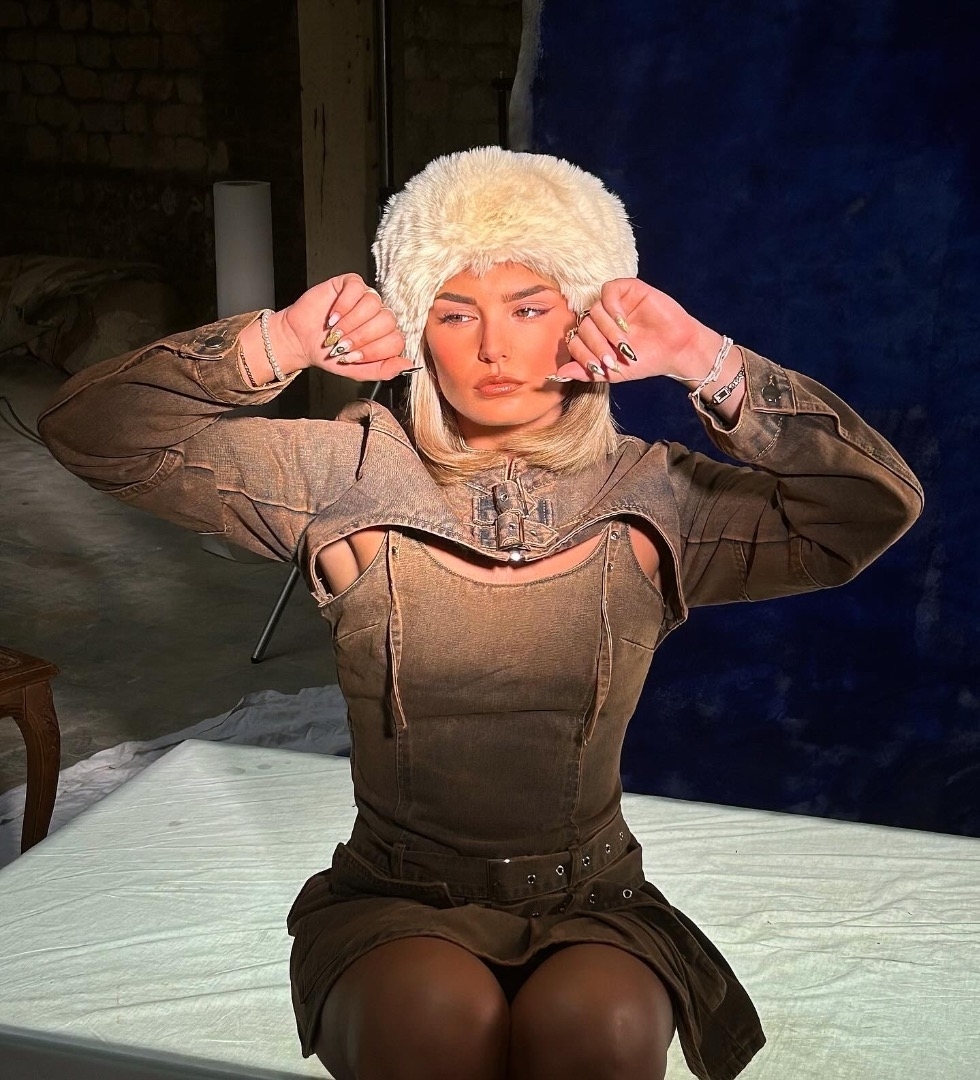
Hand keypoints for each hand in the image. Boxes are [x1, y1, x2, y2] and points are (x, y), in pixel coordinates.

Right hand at [268, 273, 411, 381]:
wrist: (301, 341)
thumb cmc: (329, 354)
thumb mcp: (358, 371)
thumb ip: (383, 370)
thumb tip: (407, 365)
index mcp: (385, 336)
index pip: (396, 340)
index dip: (374, 350)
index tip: (354, 356)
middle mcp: (379, 316)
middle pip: (387, 322)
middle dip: (361, 337)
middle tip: (343, 344)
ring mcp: (367, 298)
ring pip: (373, 304)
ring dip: (351, 322)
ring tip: (336, 331)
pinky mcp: (351, 284)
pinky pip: (357, 288)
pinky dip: (344, 305)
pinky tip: (333, 316)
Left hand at [558, 277, 724, 386]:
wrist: (676, 351)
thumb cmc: (646, 361)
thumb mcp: (613, 373)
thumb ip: (586, 372)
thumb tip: (558, 373)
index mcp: (595, 337)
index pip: (575, 340)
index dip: (582, 354)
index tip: (599, 367)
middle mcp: (602, 319)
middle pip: (583, 326)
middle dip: (595, 345)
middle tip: (611, 359)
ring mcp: (614, 303)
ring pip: (594, 310)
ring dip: (606, 330)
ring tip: (623, 344)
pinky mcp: (629, 289)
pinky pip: (608, 291)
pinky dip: (611, 307)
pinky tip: (623, 321)